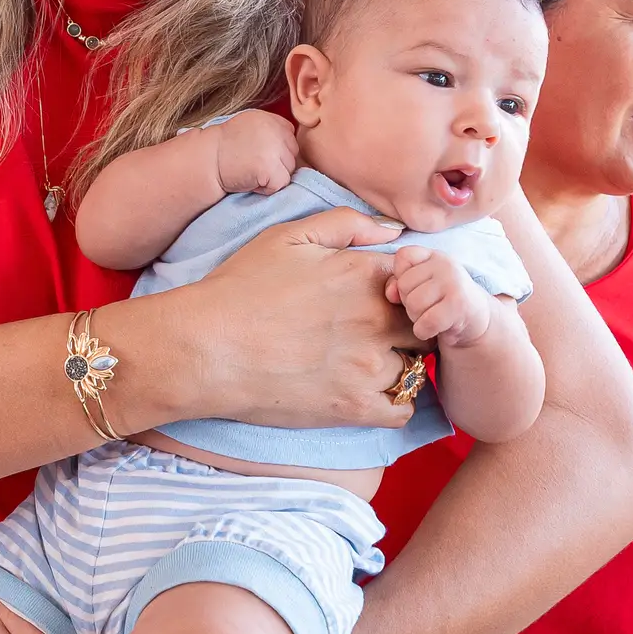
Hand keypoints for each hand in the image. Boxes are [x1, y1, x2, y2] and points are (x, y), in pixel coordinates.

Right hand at [189, 206, 414, 428]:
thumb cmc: (240, 288)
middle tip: (380, 333)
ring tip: (367, 364)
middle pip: (425, 325)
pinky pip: (404, 408)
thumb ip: (347, 224)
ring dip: (400, 364)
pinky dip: (397, 401)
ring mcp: (367, 367)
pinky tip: (372, 392)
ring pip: (414, 367)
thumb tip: (391, 229)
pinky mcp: (354, 407)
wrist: (206, 348)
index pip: (417, 282)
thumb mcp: (288, 237)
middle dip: (410, 327)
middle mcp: (375, 320)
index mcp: (363, 275)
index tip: (386, 300)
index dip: (404, 291)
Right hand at [211, 111, 297, 196]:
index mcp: (270, 118)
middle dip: (277, 165)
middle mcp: (275, 130)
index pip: (290, 139)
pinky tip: (251, 181)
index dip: (278, 152)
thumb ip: (270, 131)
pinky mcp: (270, 168)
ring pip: (289, 171)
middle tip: (253, 166)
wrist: (205, 161)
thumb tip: (289, 147)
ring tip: (251, 172)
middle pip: (292, 155)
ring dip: (273, 177)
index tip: (259, 155)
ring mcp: (274, 149)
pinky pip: (281, 184)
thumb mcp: (248, 126)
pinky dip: (267, 188)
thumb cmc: (223, 148)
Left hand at [388, 248, 490, 346]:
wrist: (475, 321)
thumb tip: (390, 293)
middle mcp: (445, 264)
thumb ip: (399, 284)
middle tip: (426, 307)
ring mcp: (454, 283)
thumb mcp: (419, 287)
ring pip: (413, 304)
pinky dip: (424, 331)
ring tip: (430, 316)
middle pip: (404, 285)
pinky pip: (426, 322)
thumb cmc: (440, 302)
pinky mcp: (459, 305)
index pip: (402, 256)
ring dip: (416, 318)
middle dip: (409, 302)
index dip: (402, 276)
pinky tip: (433, 329)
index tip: (417, 288)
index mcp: (433, 255)